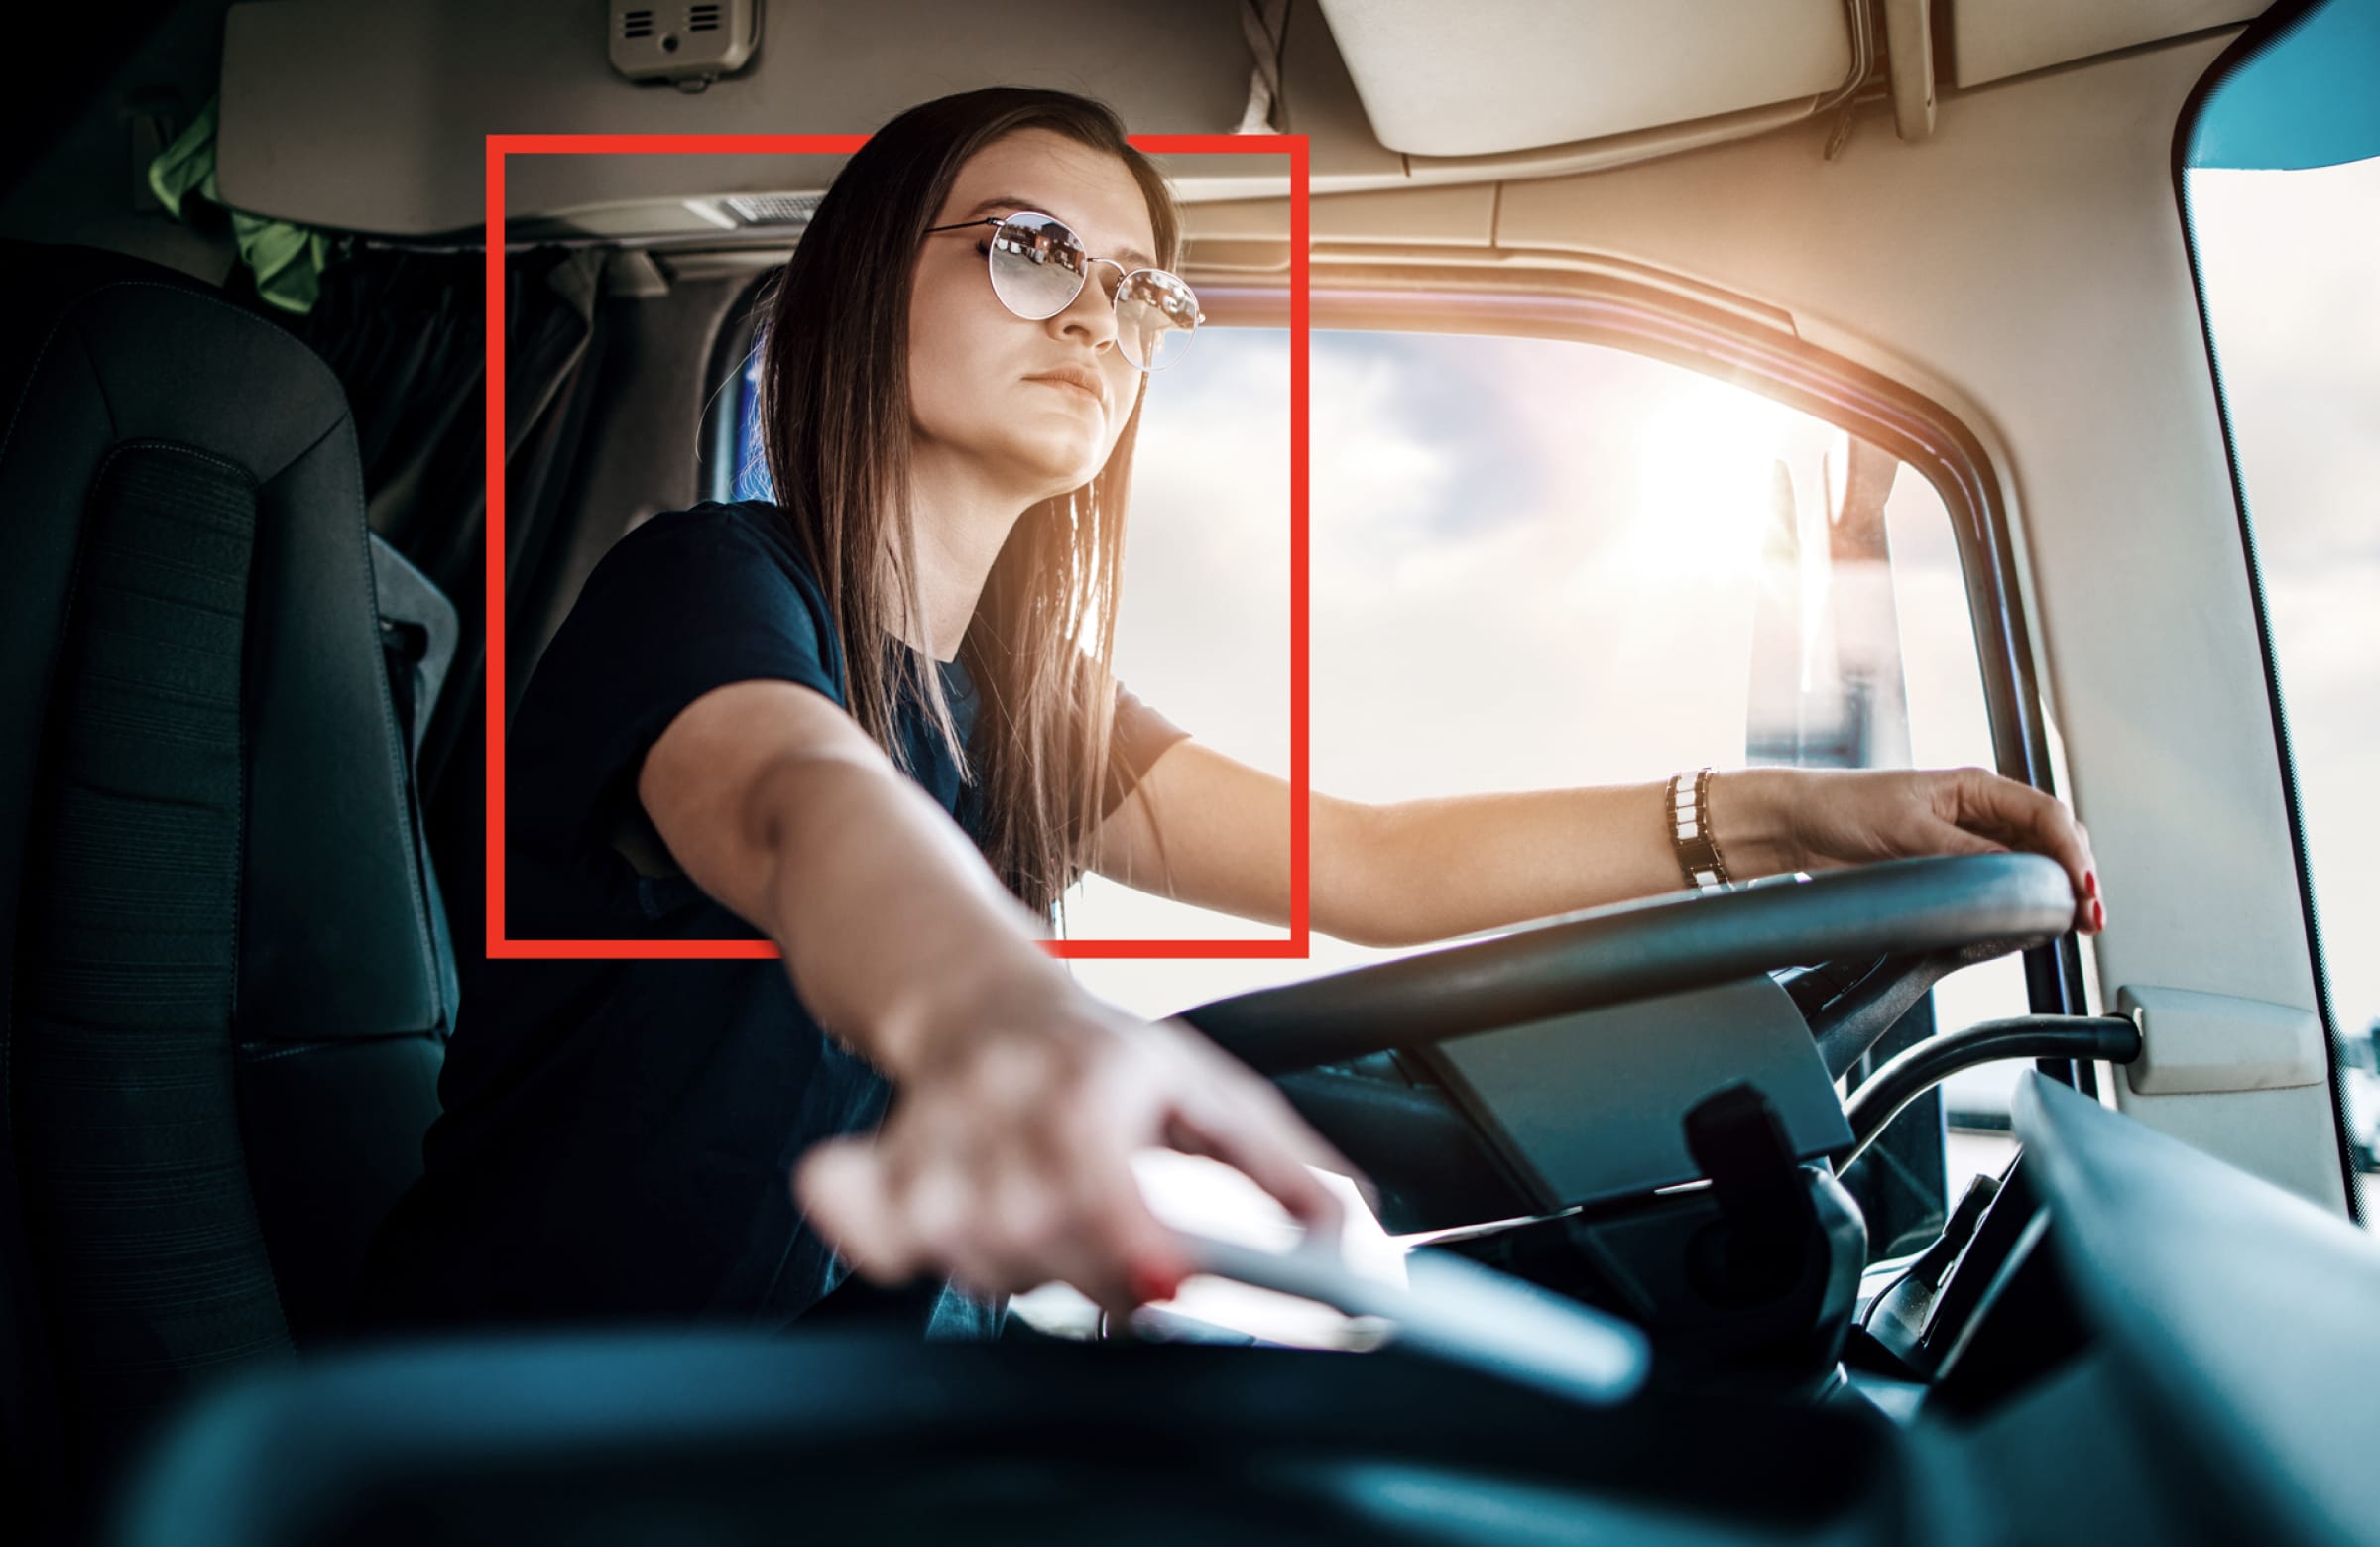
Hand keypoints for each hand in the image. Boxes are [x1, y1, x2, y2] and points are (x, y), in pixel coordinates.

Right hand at [792, 984, 1371, 1323]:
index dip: (1139, 1255)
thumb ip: (1278, 1162)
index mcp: (1090, 1087)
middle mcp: (1003, 1106)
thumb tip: (1346, 1233)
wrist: (971, 989)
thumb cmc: (1099, 1050)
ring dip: (1018, 1266)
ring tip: (1042, 1215)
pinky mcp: (878, 1162)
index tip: (1173, 1280)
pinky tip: (941, 1226)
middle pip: (1046, 1251)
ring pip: (977, 1261)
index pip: (1104, 1199)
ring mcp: (932, 1135)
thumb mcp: (1203, 1085)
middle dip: (1093, 1269)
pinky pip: (878, 1239)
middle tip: (1115, 1239)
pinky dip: (900, 1245)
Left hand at [1716, 766, 2103, 934]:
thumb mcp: (1909, 828)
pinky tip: (2036, 925)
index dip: (2073, 852)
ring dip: (2057, 896)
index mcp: (1977, 789)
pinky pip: (2002, 891)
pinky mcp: (1952, 877)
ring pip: (2033, 871)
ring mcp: (1969, 848)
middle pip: (2052, 844)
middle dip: (2077, 877)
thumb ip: (1964, 850)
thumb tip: (2015, 873)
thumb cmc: (1843, 809)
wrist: (1796, 830)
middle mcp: (1981, 817)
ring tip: (2076, 924)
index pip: (2047, 817)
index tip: (2084, 886)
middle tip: (2090, 917)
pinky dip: (2025, 908)